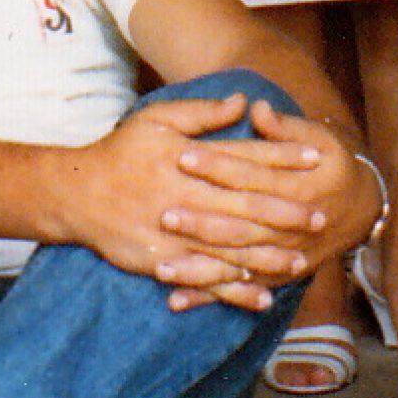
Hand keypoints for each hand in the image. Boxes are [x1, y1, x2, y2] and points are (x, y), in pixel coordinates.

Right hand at [49, 92, 314, 309]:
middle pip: (247, 206)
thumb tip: (243, 101)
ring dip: (269, 256)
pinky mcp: (163, 262)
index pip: (247, 158)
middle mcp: (189, 197)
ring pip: (231, 248)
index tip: (316, 159)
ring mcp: (176, 234)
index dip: (283, 158)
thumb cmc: (121, 150)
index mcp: (191, 160)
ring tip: (302, 261)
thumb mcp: (159, 118)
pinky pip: (205, 279)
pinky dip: (233, 291)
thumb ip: (203, 112)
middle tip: (321, 218)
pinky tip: (261, 296)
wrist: (76, 194)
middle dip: (287, 213)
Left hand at [163, 101, 379, 305]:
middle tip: (165, 214)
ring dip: (198, 267)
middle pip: (240, 223)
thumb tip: (255, 108)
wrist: (364, 208)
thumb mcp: (320, 137)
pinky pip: (239, 289)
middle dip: (201, 220)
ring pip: (235, 263)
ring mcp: (283, 256)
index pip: (251, 175)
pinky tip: (177, 300)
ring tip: (162, 267)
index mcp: (299, 186)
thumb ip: (285, 127)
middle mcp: (290, 226)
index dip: (217, 165)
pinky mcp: (277, 277)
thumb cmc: (336, 165)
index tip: (183, 155)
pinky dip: (208, 297)